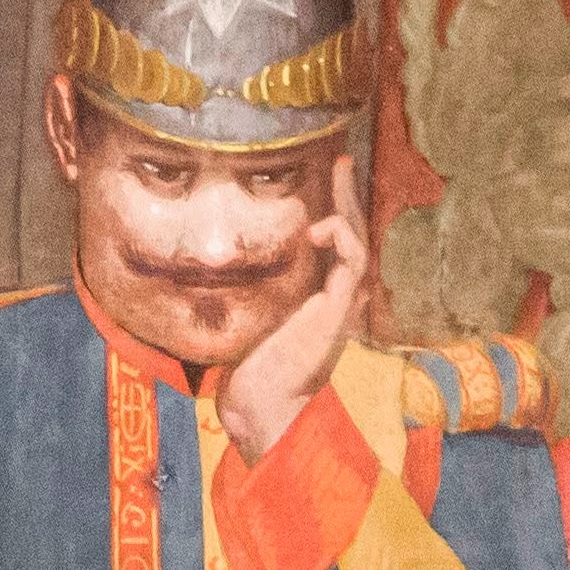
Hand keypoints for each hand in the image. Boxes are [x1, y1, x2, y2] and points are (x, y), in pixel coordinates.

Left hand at [217, 150, 367, 461]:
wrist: (262, 408)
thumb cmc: (248, 376)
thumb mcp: (248, 323)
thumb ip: (245, 299)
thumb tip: (210, 274)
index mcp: (320, 303)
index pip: (335, 250)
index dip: (333, 215)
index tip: (320, 185)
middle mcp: (338, 301)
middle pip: (353, 238)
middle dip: (348, 198)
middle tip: (342, 161)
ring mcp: (342, 304)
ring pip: (359, 242)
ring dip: (351, 205)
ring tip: (341, 172)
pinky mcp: (339, 308)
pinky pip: (354, 260)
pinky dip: (341, 236)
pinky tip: (318, 228)